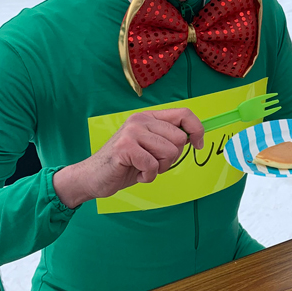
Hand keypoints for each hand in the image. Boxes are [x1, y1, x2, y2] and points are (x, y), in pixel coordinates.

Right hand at [53, 109, 204, 208]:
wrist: (93, 177)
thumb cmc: (125, 164)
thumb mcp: (149, 147)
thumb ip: (167, 139)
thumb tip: (194, 137)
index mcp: (148, 117)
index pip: (184, 113)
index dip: (197, 129)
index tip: (198, 145)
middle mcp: (140, 120)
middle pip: (179, 138)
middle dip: (171, 158)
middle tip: (153, 163)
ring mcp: (132, 132)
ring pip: (169, 153)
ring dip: (159, 168)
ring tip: (143, 168)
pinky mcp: (125, 148)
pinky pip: (153, 166)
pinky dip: (148, 177)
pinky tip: (137, 174)